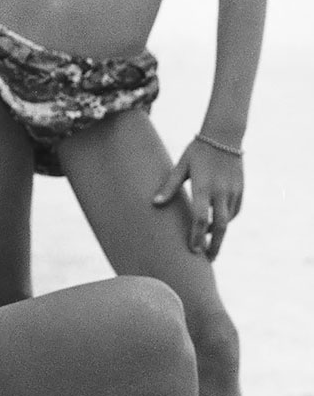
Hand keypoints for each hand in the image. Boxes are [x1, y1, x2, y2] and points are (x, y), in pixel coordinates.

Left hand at [153, 137, 243, 259]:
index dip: (197, 236)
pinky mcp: (240, 189)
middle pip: (221, 226)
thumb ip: (169, 186)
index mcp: (203, 186)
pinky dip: (227, 220)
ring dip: (220, 234)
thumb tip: (154, 203)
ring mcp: (233, 191)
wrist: (224, 136)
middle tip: (208, 260)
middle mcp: (221, 192)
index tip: (193, 250)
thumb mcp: (181, 166)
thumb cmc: (197, 151)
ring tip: (209, 245)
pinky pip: (235, 211)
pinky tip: (218, 225)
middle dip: (214, 245)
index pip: (201, 218)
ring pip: (229, 220)